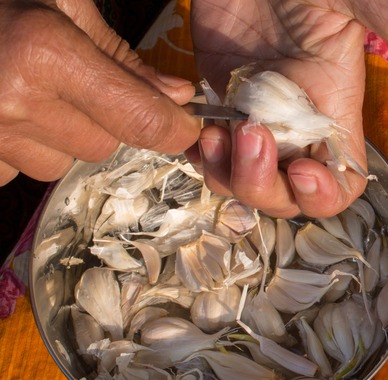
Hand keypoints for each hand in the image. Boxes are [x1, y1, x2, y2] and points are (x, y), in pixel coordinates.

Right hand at [0, 0, 200, 184]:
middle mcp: (14, 101)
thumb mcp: (60, 3)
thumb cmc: (0, 1)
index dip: (173, 127)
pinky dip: (21, 146)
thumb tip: (174, 96)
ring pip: (61, 162)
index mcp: (45, 54)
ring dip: (59, 136)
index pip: (140, 118)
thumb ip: (120, 56)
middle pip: (102, 144)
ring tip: (27, 89)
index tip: (185, 125)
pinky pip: (17, 170)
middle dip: (104, 119)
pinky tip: (4, 109)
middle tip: (74, 81)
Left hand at [189, 0, 387, 217]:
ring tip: (219, 134)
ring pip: (247, 185)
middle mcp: (298, 124)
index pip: (343, 181)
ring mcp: (257, 118)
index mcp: (335, 108)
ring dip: (230, 175)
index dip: (324, 193)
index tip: (303, 167)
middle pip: (290, 197)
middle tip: (249, 139)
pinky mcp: (219, 107)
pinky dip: (204, 158)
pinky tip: (201, 127)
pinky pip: (213, 159)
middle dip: (267, 188)